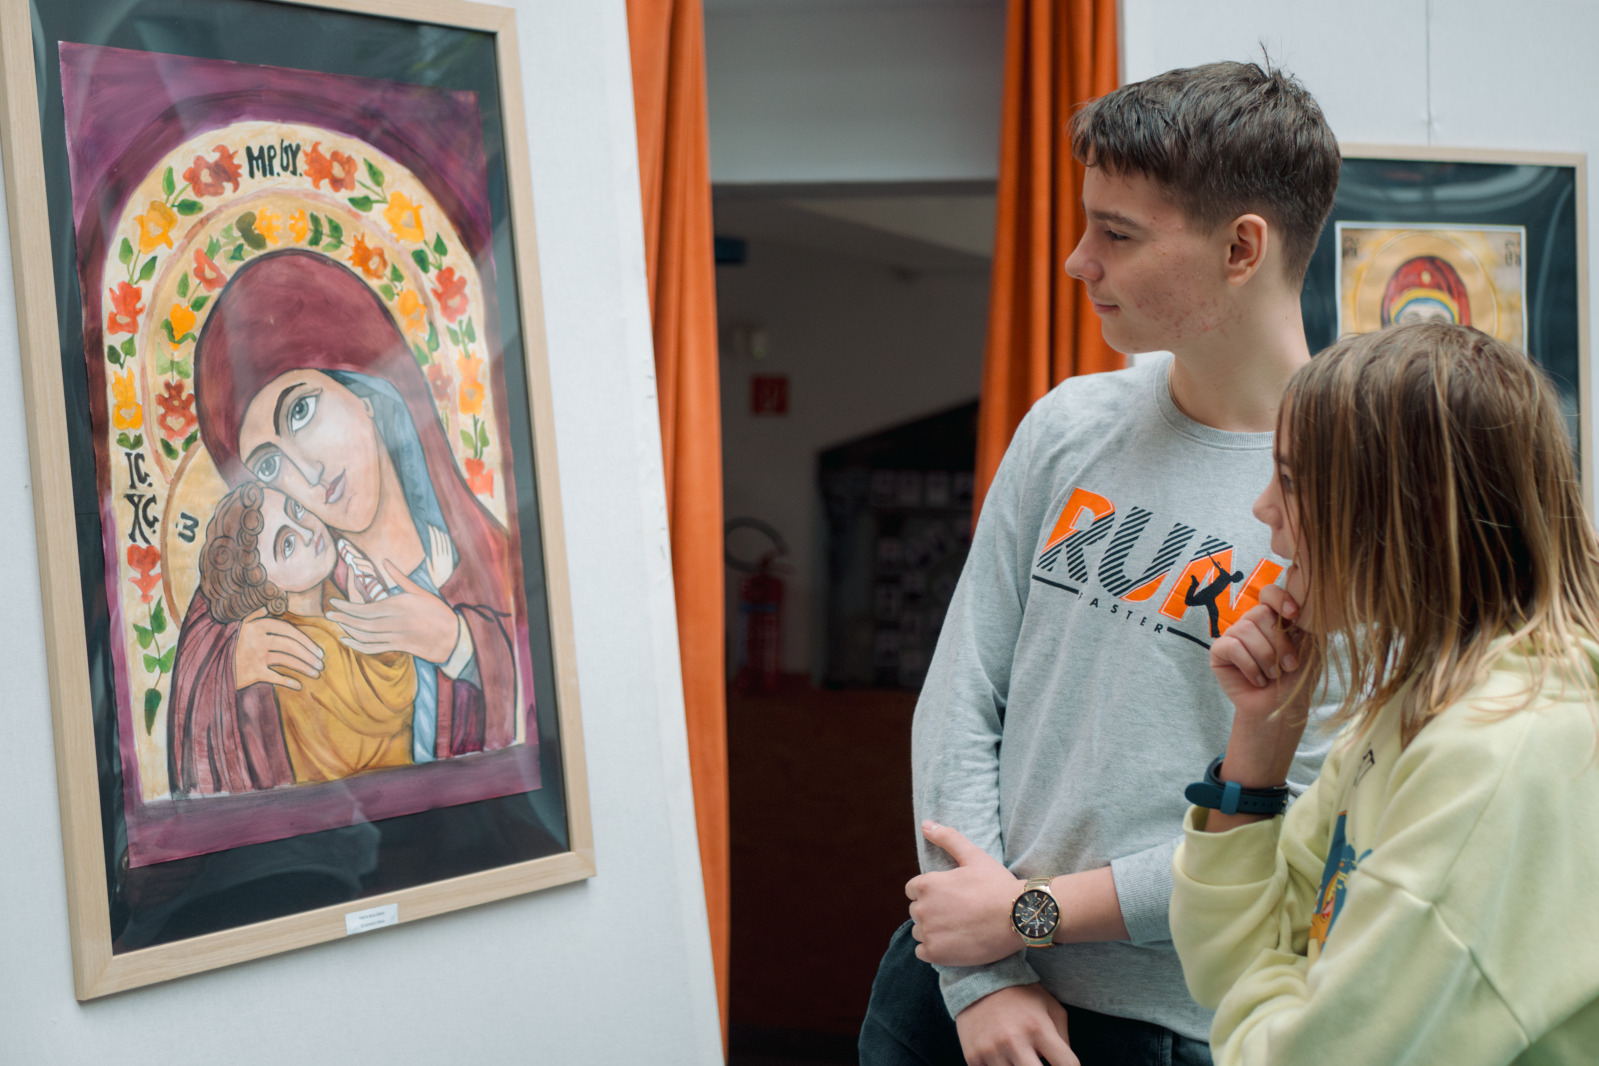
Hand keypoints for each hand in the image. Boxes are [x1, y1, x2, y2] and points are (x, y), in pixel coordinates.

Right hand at [233, 607, 323, 690]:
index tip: (318, 650)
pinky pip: (277, 677)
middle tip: (321, 663)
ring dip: (304, 667)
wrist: (207, 667)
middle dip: (309, 655)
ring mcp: (256, 655)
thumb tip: (265, 608)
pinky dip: (289, 682)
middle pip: (291, 645)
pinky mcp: (253, 672)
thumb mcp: (236, 627)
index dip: (306, 640)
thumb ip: (252, 617)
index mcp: (257, 625)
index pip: (289, 630)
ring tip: (316, 673)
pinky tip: (299, 686)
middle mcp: (258, 639)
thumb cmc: (224, 646)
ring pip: (287, 660)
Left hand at [326, 561, 459, 661]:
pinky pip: (374, 647)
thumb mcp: (421, 592)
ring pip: (365, 635)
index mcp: (398, 605)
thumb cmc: (439, 612)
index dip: (346, 606)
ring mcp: (396, 636)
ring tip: (337, 625)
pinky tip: (349, 641)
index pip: (365, 607)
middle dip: (342, 618)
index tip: (334, 603)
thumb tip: (385, 562)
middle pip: (361, 622)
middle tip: (328, 614)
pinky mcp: (399, 647)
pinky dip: (358, 645)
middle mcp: (394, 621)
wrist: (454, 637)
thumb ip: (400, 578)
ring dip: (349, 630)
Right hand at [425, 525, 455, 588]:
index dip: (432, 535)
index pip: (434, 543)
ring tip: (437, 529)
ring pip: (444, 543)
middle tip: (432, 526)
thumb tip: (427, 557)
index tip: (430, 528)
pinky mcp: (451, 558)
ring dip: (441, 535)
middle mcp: (442, 557)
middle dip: (435, 533)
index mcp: (436, 559)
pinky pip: (449, 548)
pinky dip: (447, 541)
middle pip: (439, 542)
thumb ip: (429, 565)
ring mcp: (447, 557)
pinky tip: (444, 536)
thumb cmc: (436, 580)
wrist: (447, 584)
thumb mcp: (430, 573)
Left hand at [907, 821, 1025, 966]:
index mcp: (926, 884)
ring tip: (961, 928)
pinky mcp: (936, 954)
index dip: (933, 893)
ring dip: (935, 931)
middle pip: (918, 911)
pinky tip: (955, 944)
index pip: (914, 890)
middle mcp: (922, 908)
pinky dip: (936, 950)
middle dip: (934, 911)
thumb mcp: (973, 855)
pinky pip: (924, 952)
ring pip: (921, 932)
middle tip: (961, 913)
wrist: (1018, 916)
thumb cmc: (996, 884)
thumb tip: (926, 823)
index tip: (952, 897)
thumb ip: (947, 838)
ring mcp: (928, 932)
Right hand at [955, 985, 1077, 1065]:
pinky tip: (1002, 1059)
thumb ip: (1063, 1038)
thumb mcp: (1050, 1006)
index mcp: (1038, 1027)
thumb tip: (1064, 1065)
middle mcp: (1014, 1040)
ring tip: (1019, 1057)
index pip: (1067, 1065)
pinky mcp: (973, 1057)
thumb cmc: (1020, 994)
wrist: (978, 978)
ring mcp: (991, 1051)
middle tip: (1038, 1061)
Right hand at [1206, 578, 1312, 828]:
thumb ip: (1305, 622)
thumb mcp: (1309, 648)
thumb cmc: (1297, 681)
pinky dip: (1248, 665)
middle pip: (1259, 613)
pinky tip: (1256, 679)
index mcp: (1274, 618)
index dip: (1280, 598)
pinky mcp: (1219, 653)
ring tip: (1273, 676)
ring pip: (1245, 629)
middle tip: (1288, 666)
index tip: (1295, 615)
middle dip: (1278, 641)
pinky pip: (1231, 646)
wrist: (1281, 710)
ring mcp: (1234, 637)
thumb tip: (1303, 598)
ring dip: (1264, 656)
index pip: (1270, 592)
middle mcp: (1252, 623)